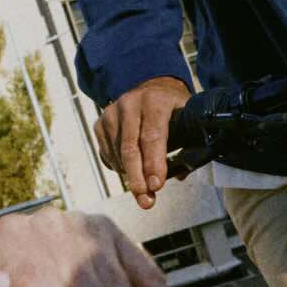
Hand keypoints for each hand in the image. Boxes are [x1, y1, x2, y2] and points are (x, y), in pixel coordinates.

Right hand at [95, 75, 193, 207]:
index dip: (154, 163)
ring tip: (142, 193)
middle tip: (146, 200)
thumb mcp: (185, 116)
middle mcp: (130, 104)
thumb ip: (187, 143)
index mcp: (155, 101)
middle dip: (138, 178)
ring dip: (130, 177)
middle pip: (130, 148)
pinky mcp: (100, 123)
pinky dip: (119, 167)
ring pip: (118, 153)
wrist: (149, 87)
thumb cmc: (171, 107)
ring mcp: (111, 113)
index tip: (156, 185)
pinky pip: (108, 153)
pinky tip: (131, 173)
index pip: (152, 136)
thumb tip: (179, 175)